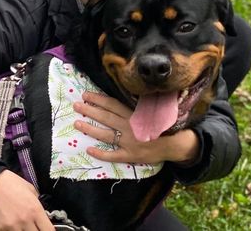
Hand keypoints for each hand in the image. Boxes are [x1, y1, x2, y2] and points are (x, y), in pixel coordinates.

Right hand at [0, 170, 54, 230]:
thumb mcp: (30, 189)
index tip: (45, 229)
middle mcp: (25, 220)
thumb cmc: (10, 183)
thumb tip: (43, 214)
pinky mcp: (0, 229)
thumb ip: (38, 203)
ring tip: (21, 225)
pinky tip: (11, 225)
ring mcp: (12, 227)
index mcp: (35, 209)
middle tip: (32, 226)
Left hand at [73, 92, 199, 163]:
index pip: (112, 105)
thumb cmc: (160, 126)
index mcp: (134, 115)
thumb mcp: (149, 112)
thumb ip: (135, 106)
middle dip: (90, 111)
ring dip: (90, 129)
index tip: (86, 95)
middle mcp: (129, 127)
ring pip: (106, 134)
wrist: (174, 144)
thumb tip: (119, 98)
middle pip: (106, 117)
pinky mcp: (130, 155)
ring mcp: (129, 142)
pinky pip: (113, 155)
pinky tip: (89, 149)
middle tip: (76, 106)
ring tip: (77, 124)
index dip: (98, 99)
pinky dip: (101, 153)